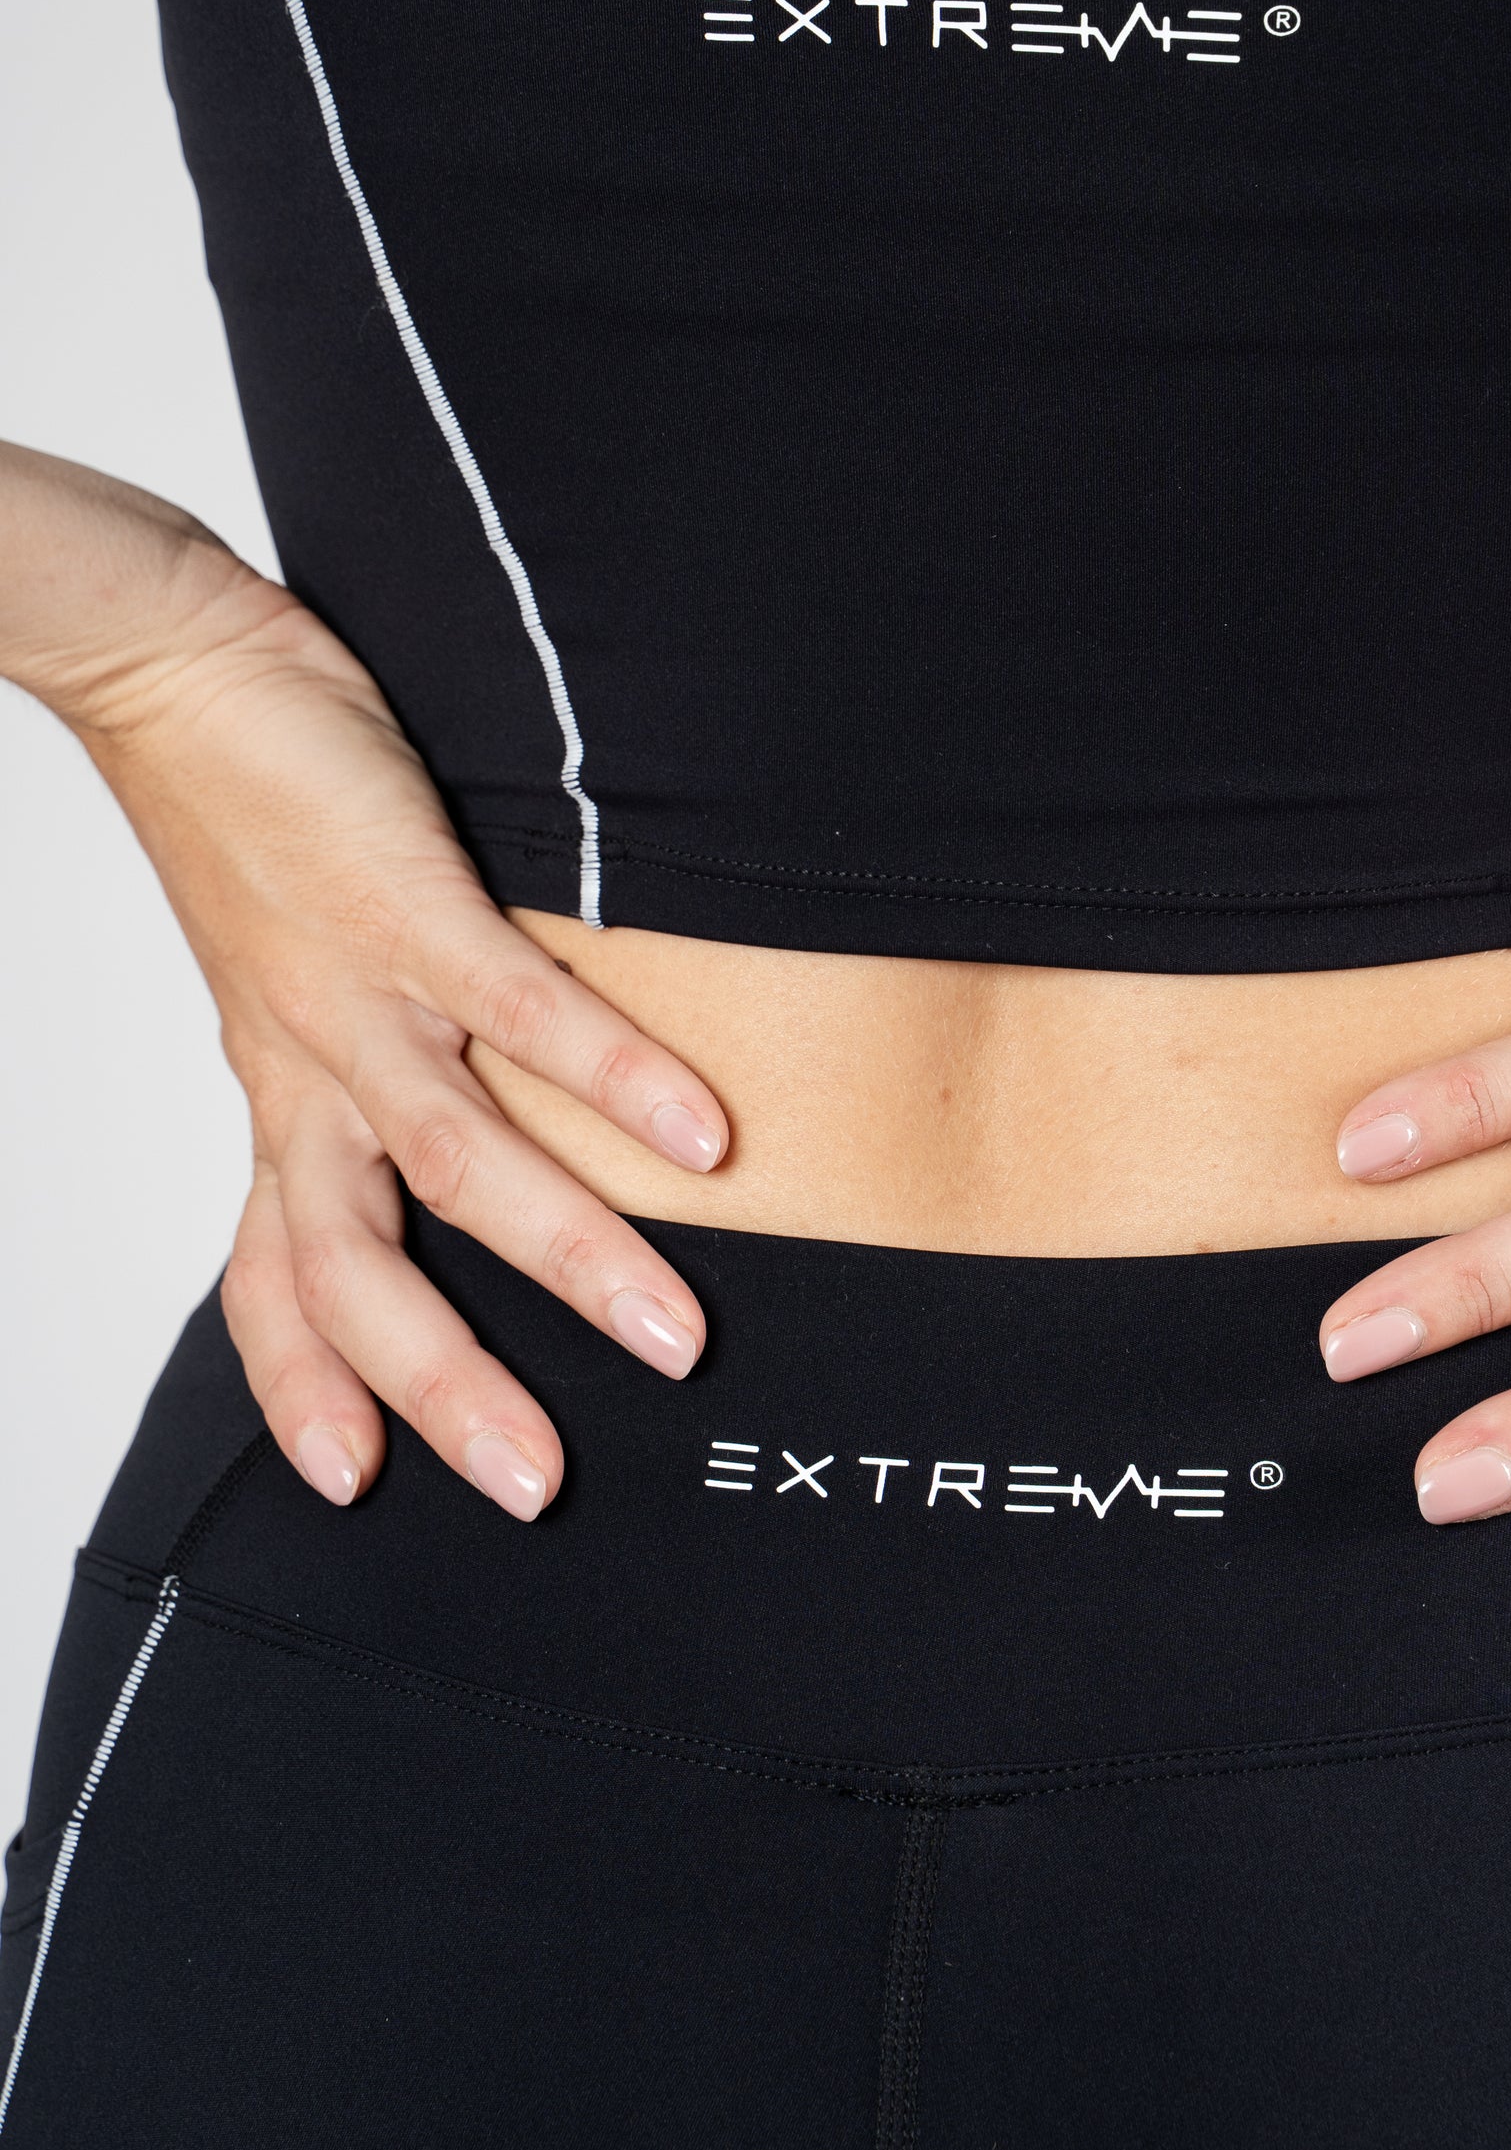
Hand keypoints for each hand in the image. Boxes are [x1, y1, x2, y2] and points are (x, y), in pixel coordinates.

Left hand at [19, 458, 728, 1522]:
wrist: (173, 666)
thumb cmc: (250, 810)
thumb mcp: (286, 966)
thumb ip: (365, 1048)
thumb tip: (467, 1107)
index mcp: (283, 1089)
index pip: (275, 1272)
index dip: (303, 1382)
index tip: (349, 1483)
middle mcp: (310, 1066)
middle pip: (360, 1265)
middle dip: (448, 1385)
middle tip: (537, 1483)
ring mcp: (358, 991)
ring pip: (456, 1162)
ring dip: (568, 1258)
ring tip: (673, 1333)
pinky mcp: (411, 902)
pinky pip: (519, 1012)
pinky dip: (612, 1078)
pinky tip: (698, 1135)